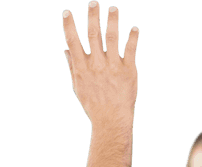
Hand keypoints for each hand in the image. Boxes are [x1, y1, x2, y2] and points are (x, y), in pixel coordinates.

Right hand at [62, 2, 138, 126]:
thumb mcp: (78, 87)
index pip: (73, 42)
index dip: (69, 26)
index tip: (67, 12)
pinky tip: (135, 28)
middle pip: (93, 35)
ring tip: (113, 8)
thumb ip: (73, 67)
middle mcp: (97, 64)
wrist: (112, 120)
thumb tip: (66, 50)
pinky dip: (133, 38)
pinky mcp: (129, 70)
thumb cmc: (93, 105)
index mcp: (83, 67)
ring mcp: (113, 66)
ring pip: (112, 38)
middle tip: (93, 2)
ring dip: (113, 21)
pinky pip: (131, 50)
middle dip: (93, 17)